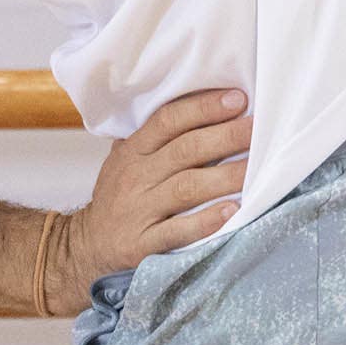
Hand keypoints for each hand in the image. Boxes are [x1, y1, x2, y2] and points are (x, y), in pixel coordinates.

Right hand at [60, 85, 252, 298]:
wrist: (87, 244)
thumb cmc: (120, 194)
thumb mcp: (127, 158)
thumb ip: (156, 136)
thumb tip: (206, 105)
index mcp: (134, 150)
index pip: (168, 120)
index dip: (203, 108)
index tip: (238, 99)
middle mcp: (137, 176)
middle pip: (184, 150)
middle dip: (225, 137)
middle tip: (258, 129)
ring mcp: (139, 210)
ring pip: (186, 188)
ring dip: (224, 177)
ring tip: (256, 169)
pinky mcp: (143, 243)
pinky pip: (177, 231)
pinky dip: (205, 222)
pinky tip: (232, 212)